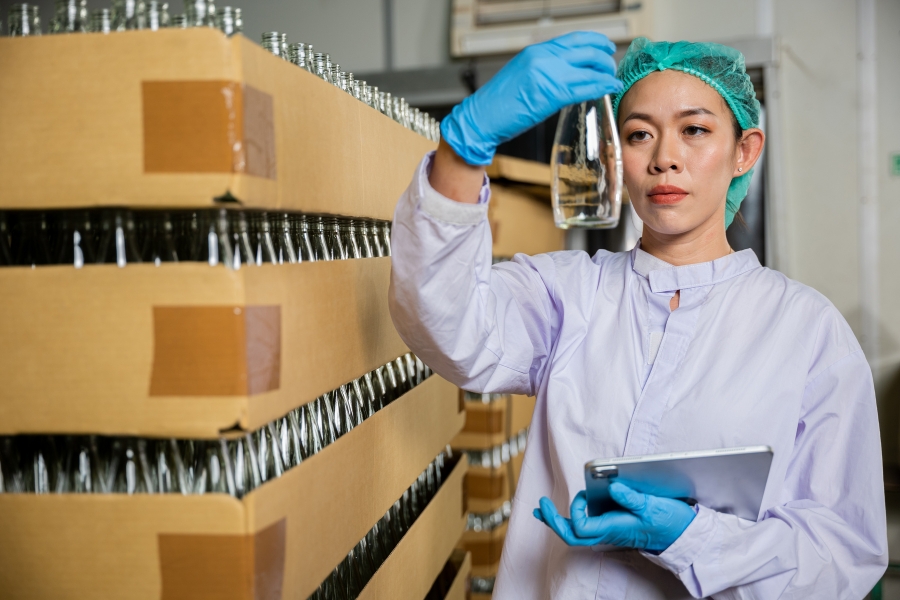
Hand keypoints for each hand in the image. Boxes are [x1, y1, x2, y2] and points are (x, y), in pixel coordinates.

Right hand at [441, 31, 622, 165]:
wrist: (481, 118)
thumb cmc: (498, 103)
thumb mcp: (521, 75)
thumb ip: (543, 70)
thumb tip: (566, 74)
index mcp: (535, 52)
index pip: (573, 39)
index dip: (595, 41)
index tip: (605, 47)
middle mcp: (543, 58)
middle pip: (586, 50)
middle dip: (605, 57)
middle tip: (611, 66)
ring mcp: (548, 75)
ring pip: (590, 68)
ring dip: (606, 73)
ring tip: (613, 79)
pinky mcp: (552, 95)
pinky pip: (585, 87)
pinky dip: (602, 86)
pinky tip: (610, 88)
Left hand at [533, 482, 695, 551]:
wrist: (684, 535)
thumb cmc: (670, 522)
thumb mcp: (653, 507)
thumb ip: (632, 498)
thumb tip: (613, 487)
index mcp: (614, 528)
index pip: (581, 528)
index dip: (575, 512)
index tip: (583, 494)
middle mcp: (608, 532)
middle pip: (571, 535)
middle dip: (553, 521)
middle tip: (540, 506)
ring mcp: (609, 530)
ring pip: (577, 531)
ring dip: (558, 520)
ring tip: (543, 508)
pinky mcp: (614, 525)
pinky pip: (587, 525)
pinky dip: (573, 516)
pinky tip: (569, 507)